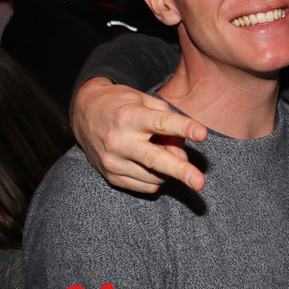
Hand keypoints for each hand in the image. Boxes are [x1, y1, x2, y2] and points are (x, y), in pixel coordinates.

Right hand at [72, 77, 207, 192]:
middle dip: (180, 171)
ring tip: (161, 150)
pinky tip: (151, 162)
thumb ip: (169, 122)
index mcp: (130, 117)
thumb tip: (182, 155)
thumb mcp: (147, 101)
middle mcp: (119, 140)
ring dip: (169, 169)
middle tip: (199, 182)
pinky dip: (157, 178)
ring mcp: (113, 161)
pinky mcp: (111, 176)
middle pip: (155, 159)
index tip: (203, 133)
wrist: (85, 112)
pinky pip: (145, 186)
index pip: (162, 123)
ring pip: (154, 176)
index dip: (184, 128)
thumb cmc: (123, 104)